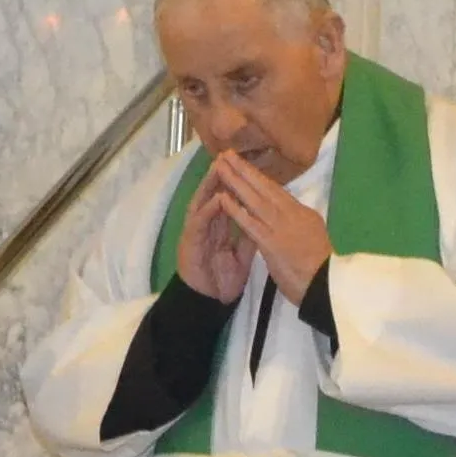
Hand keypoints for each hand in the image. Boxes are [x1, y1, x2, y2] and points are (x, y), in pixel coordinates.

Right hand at [175, 164, 256, 303]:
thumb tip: (265, 220)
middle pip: (214, 193)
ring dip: (210, 185)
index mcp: (220, 225)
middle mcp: (207, 224)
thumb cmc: (222, 279)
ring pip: (203, 202)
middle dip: (222, 175)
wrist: (208, 302)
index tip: (250, 166)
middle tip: (230, 155)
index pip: (229, 199)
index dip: (238, 183)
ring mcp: (197, 231)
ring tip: (220, 167)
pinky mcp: (190, 242)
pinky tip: (217, 198)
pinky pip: (199, 222)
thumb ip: (250, 236)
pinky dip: (208, 209)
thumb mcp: (242, 254)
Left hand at [213, 152, 331, 303]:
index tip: (243, 164)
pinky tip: (222, 198)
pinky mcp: (271, 242)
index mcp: (303, 213)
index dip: (258, 176)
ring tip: (220, 166)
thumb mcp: (314, 237)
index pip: (276, 191)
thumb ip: (299, 225)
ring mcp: (281, 227)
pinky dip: (235, 209)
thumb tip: (291, 217)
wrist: (327, 284)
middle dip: (244, 170)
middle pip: (264, 187)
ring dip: (235, 181)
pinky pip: (249, 223)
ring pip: (254, 199)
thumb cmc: (322, 268)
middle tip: (226, 154)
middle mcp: (292, 214)